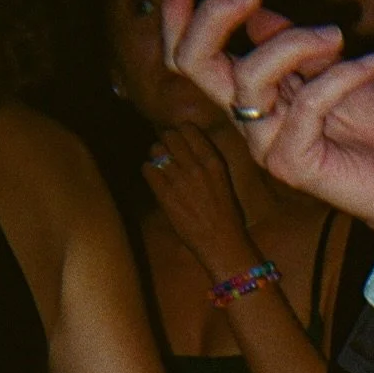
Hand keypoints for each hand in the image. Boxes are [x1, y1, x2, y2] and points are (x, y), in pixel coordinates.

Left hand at [144, 124, 255, 280]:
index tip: (180, 142)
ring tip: (161, 168)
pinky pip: (147, 169)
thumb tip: (188, 152)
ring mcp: (179, 179)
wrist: (221, 243)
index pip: (188, 129)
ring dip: (156, 156)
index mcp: (213, 162)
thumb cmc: (226, 217)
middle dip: (166, 142)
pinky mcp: (165, 194)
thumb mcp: (223, 183)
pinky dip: (149, 172)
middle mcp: (195, 166)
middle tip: (168, 155)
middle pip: (169, 135)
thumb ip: (207, 164)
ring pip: (156, 149)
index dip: (181, 133)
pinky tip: (156, 181)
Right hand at [163, 0, 373, 251]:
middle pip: (197, 65)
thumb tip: (258, 15)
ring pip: (250, 76)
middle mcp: (251, 122)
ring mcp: (268, 146)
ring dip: (294, 42)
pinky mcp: (295, 165)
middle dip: (213, 16)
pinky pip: (307, 103)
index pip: (194, 61)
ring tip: (336, 36)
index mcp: (254, 97)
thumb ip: (293, 44)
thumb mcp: (332, 68)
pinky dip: (341, 74)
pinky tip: (371, 64)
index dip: (176, 19)